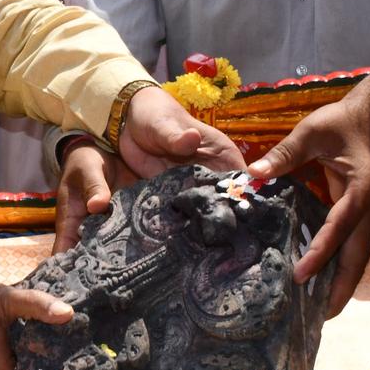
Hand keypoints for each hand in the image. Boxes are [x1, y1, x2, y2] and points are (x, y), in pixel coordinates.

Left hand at [53, 85, 245, 252]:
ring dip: (202, 228)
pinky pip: (179, 212)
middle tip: (222, 248)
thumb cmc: (155, 114)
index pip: (240, 182)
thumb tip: (190, 140)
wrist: (126, 120)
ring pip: (203, 212)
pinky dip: (179, 225)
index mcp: (220, 154)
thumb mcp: (164, 123)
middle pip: (224, 203)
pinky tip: (178, 245)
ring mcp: (191, 186)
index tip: (242, 224)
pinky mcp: (172, 194)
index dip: (243, 201)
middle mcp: (211, 173)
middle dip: (223, 223)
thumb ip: (175, 136)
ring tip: (203, 254)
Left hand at [247, 66, 369, 317]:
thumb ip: (284, 153)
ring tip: (322, 310)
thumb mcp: (312, 132)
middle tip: (320, 317)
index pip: (339, 228)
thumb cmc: (341, 122)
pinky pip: (353, 246)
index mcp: (362, 190)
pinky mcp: (362, 213)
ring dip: (342, 282)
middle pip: (358, 257)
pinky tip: (322, 280)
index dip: (320, 253)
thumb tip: (251, 174)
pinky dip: (340, 265)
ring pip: (358, 256)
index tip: (300, 276)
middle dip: (341, 287)